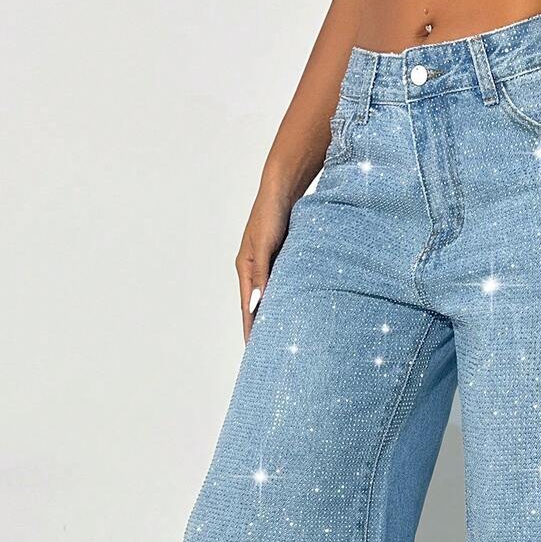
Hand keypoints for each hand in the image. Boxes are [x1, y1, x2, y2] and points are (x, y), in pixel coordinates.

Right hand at [235, 184, 293, 343]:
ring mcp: (268, 264)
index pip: (248, 308)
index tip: (253, 351)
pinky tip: (293, 310)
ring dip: (274, 316)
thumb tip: (256, 304)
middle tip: (268, 353)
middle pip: (257, 306)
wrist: (284, 189)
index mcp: (246, 268)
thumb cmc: (272, 214)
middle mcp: (254, 269)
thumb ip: (261, 274)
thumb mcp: (265, 245)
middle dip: (261, 329)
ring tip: (280, 338)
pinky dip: (284, 300)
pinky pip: (282, 286)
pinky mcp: (281, 258)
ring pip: (270, 297)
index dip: (250, 329)